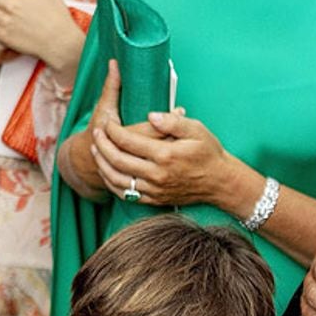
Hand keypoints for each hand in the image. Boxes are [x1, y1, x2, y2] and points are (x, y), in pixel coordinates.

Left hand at [91, 105, 242, 209]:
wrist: (219, 182)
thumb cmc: (208, 153)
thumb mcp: (196, 130)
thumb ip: (173, 121)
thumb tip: (151, 115)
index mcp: (165, 155)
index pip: (128, 141)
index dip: (112, 131)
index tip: (107, 122)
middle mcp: (157, 174)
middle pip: (117, 160)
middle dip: (102, 145)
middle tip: (95, 133)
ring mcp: (154, 189)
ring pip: (117, 180)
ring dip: (102, 164)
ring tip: (95, 150)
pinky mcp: (154, 200)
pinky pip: (125, 194)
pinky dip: (112, 182)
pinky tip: (107, 171)